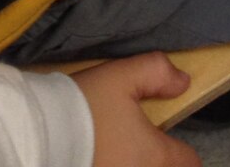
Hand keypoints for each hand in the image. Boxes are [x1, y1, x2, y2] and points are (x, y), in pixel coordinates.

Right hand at [73, 55, 200, 166]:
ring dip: (136, 162)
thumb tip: (183, 81)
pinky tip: (100, 157)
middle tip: (138, 142)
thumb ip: (156, 73)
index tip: (165, 137)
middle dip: (160, 160)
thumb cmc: (85, 106)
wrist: (40, 133)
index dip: (181, 149)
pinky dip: (115, 164)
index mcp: (156, 157)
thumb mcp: (121, 77)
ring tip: (118, 150)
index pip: (190, 162)